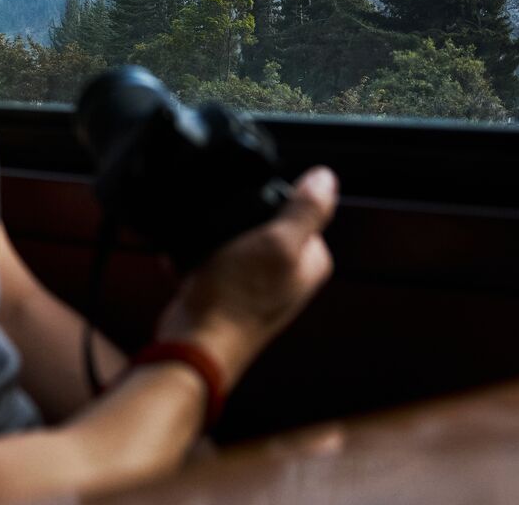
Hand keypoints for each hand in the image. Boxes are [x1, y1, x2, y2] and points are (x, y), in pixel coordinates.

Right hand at [155, 166, 338, 387]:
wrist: (195, 343)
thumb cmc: (236, 301)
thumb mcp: (276, 243)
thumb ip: (307, 210)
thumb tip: (327, 176)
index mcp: (312, 260)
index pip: (299, 207)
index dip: (270, 200)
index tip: (249, 213)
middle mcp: (292, 273)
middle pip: (264, 221)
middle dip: (238, 220)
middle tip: (225, 236)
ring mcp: (261, 284)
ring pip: (236, 238)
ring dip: (215, 238)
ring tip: (207, 252)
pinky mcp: (233, 292)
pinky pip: (215, 258)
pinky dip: (200, 255)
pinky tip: (191, 262)